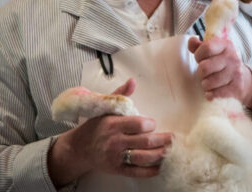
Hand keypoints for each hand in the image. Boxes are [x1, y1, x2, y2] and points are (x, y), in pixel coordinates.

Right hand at [48, 78, 171, 186]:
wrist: (79, 148)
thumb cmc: (95, 127)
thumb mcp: (105, 108)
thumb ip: (120, 94)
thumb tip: (132, 81)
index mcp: (113, 124)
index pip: (138, 124)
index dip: (150, 124)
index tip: (154, 124)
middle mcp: (114, 141)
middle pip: (144, 141)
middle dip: (162, 140)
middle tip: (172, 138)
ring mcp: (115, 157)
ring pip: (143, 157)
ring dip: (160, 154)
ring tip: (169, 150)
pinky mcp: (117, 169)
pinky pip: (136, 172)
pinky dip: (150, 171)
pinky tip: (159, 167)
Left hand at [188, 37, 251, 112]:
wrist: (244, 80)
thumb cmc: (223, 63)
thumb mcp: (214, 51)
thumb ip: (200, 46)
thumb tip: (191, 40)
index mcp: (226, 45)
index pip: (206, 48)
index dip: (198, 55)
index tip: (200, 59)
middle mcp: (232, 57)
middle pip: (204, 67)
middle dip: (200, 73)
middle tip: (205, 74)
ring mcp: (235, 73)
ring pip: (208, 82)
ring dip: (205, 84)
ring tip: (209, 82)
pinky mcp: (236, 88)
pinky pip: (215, 94)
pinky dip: (210, 95)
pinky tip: (212, 92)